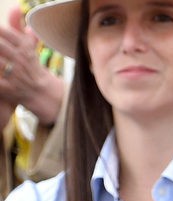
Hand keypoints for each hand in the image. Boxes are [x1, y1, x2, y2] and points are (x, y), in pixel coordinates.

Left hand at [0, 7, 63, 123]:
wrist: (43, 94)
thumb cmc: (31, 67)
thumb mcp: (28, 45)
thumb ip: (18, 26)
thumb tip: (15, 6)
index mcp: (24, 48)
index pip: (5, 33)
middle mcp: (20, 60)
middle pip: (0, 46)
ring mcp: (15, 76)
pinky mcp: (9, 90)